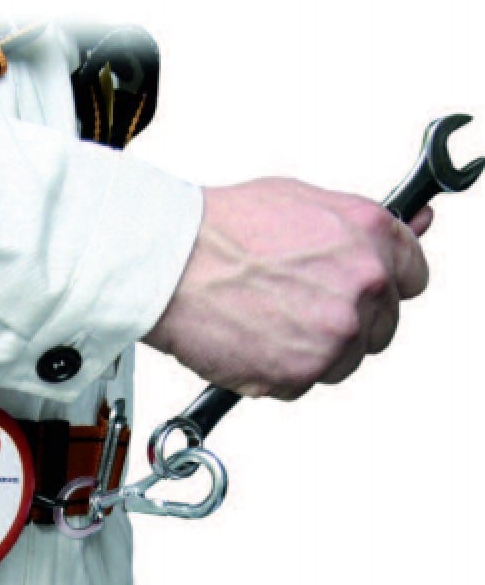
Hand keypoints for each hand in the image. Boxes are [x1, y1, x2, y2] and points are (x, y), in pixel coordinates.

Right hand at [144, 178, 432, 398]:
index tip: (357, 290)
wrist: (168, 263)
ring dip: (310, 350)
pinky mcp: (300, 373)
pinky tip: (248, 339)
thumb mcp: (301, 200)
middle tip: (294, 306)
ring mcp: (334, 334)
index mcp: (371, 237)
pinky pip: (301, 384)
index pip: (412, 277)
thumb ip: (359, 225)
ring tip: (263, 321)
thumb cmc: (218, 230)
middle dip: (342, 321)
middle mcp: (362, 285)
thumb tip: (414, 225)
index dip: (379, 286)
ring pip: (342, 360)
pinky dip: (275, 371)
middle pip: (379, 326)